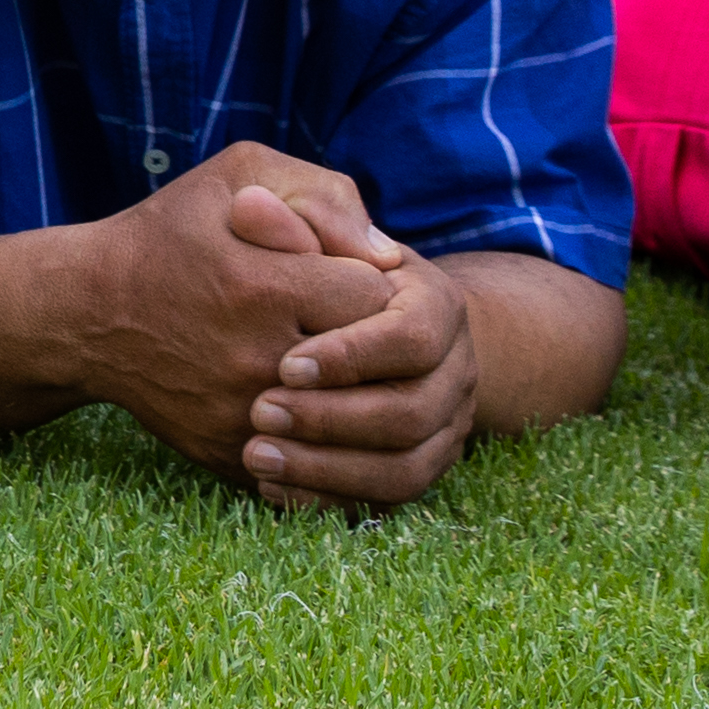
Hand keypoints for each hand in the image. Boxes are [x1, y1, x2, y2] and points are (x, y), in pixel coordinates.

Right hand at [68, 150, 407, 479]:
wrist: (86, 315)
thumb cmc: (168, 236)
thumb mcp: (238, 177)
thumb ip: (322, 194)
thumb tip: (384, 254)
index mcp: (265, 287)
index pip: (378, 297)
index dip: (369, 281)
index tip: (345, 275)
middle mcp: (257, 359)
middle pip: (371, 364)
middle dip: (368, 337)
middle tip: (341, 318)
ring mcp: (244, 415)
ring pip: (347, 419)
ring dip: (347, 389)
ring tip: (329, 359)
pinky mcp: (231, 453)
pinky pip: (308, 454)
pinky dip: (313, 428)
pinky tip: (297, 395)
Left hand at [236, 220, 476, 512]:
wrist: (335, 312)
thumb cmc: (305, 251)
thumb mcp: (293, 207)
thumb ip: (287, 208)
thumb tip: (259, 211)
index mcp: (435, 303)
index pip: (413, 337)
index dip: (352, 355)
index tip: (284, 363)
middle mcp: (452, 369)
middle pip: (413, 412)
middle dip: (333, 420)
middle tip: (259, 413)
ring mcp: (441, 424)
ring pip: (405, 468)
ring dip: (329, 470)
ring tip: (256, 456)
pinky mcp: (414, 464)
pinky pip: (385, 500)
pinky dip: (330, 501)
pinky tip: (272, 488)